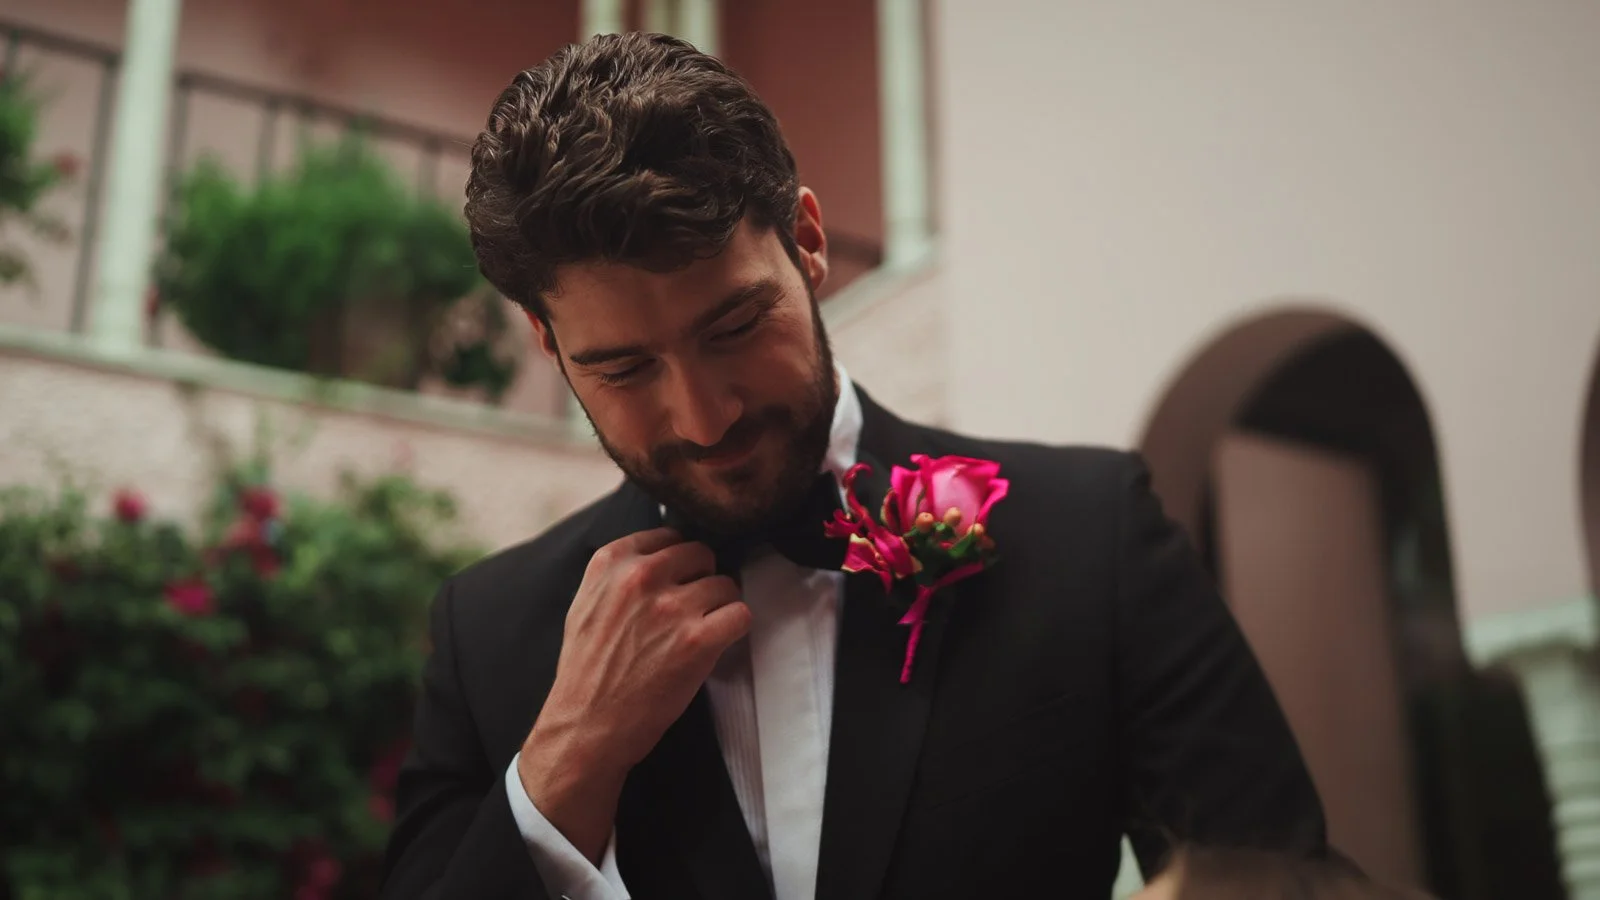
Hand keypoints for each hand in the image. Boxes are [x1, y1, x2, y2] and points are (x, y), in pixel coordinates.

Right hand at [517, 527, 748, 861]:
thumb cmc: (587, 671)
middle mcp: (641, 576)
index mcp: (611, 561)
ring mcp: (671, 607)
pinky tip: (715, 646)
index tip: (677, 584)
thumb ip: (619, 572)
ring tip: (699, 635)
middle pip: (702, 554)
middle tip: (692, 612)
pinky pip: (741, 613)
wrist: (586, 727)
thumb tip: (663, 552)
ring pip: (726, 584)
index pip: (670, 535)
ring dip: (719, 608)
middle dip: (702, 581)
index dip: (679, 563)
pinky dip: (735, 629)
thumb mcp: (586, 603)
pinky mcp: (697, 640)